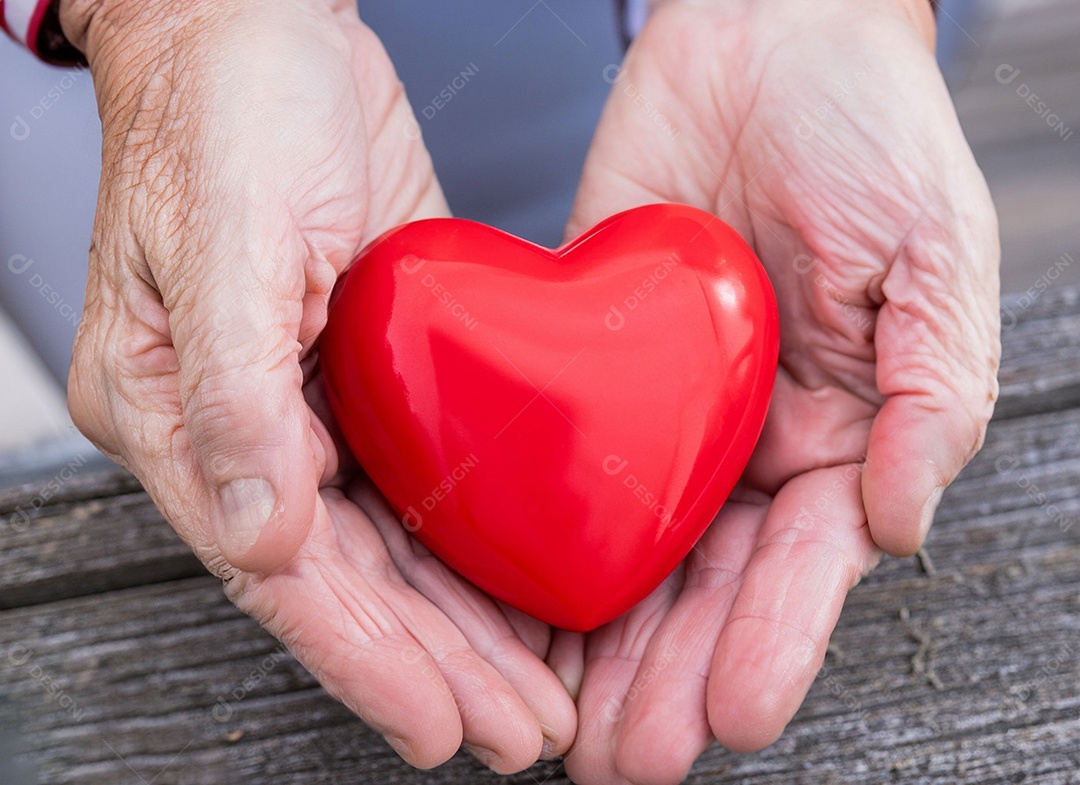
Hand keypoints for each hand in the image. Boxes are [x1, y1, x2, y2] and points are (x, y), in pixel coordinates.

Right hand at [62, 0, 572, 769]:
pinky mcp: (377, 371)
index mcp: (186, 415)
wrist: (266, 29)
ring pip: (397, 547)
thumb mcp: (227, 240)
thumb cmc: (229, 110)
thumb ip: (233, 394)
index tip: (442, 726)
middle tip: (521, 731)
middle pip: (352, 581)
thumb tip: (258, 535)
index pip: (284, 573)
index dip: (366, 659)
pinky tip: (523, 587)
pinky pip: (428, 481)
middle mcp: (251, 428)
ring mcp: (316, 406)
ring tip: (536, 694)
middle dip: (437, 664)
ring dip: (464, 625)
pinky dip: (473, 544)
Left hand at [553, 1, 999, 781]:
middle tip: (624, 760)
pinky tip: (513, 613)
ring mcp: (671, 414)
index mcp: (841, 431)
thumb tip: (899, 521)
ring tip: (569, 731)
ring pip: (635, 554)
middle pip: (711, 587)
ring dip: (605, 647)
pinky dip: (544, 547)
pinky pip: (568, 470)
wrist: (765, 38)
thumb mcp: (934, 255)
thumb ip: (930, 392)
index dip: (773, 645)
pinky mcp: (597, 368)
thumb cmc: (868, 134)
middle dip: (672, 678)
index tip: (729, 716)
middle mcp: (752, 443)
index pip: (808, 566)